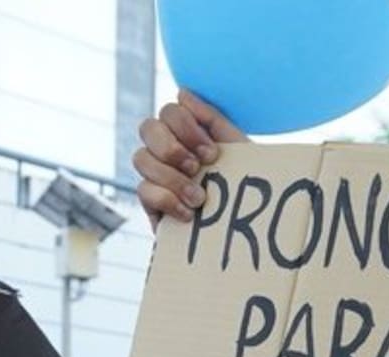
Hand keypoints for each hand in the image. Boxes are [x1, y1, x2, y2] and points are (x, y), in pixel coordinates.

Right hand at [132, 89, 247, 229]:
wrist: (247, 231)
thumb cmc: (243, 187)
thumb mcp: (236, 150)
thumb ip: (212, 120)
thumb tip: (183, 92)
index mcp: (187, 133)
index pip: (169, 112)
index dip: (186, 128)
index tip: (212, 153)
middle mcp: (167, 150)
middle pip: (148, 128)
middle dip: (173, 148)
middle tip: (198, 168)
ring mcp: (156, 176)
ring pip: (141, 158)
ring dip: (172, 178)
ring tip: (199, 199)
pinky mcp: (152, 204)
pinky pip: (143, 191)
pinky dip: (167, 200)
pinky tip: (189, 214)